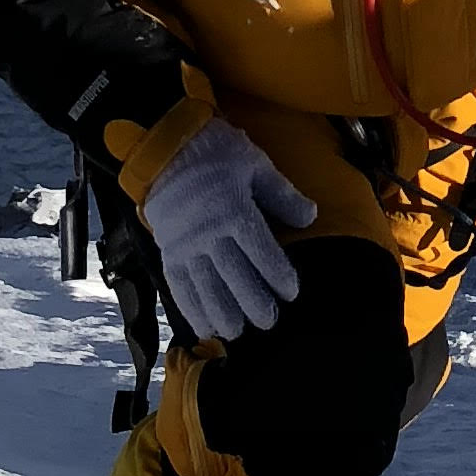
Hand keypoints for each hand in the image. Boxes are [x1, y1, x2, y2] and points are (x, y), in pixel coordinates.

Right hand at [142, 120, 315, 338]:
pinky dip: (190, 307)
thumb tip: (311, 217)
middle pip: (234, 276)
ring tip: (235, 331)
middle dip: (253, 302)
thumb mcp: (255, 163)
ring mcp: (185, 244)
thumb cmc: (216, 150)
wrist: (165, 144)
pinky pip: (178, 284)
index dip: (278, 275)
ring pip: (205, 286)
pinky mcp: (168, 249)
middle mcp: (209, 232)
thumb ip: (282, 194)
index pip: (261, 252)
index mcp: (234, 210)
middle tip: (268, 321)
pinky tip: (202, 324)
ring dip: (221, 312)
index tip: (291, 292)